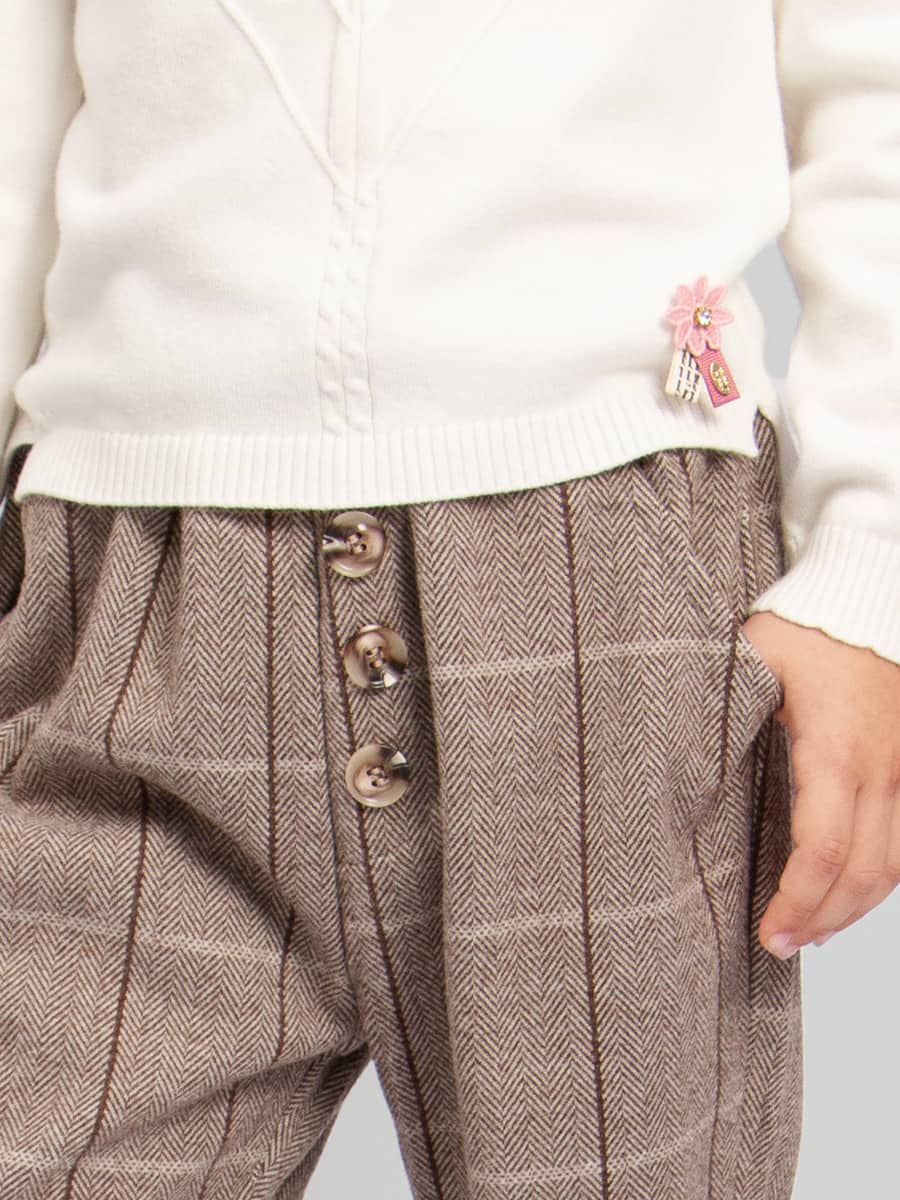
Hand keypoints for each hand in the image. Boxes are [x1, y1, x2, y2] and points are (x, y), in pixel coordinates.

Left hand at [740, 611, 899, 958]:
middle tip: (781, 945)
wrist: (865, 595)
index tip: (768, 932)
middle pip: (864, 873)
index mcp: (833, 752)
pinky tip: (852, 889)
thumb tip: (669, 758)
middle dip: (822, 919)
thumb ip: (716, 715)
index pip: (823, 851)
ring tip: (813, 931)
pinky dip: (881, 876)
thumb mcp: (749, 664)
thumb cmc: (804, 626)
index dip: (797, 902)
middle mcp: (879, 770)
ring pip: (894, 864)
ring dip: (856, 907)